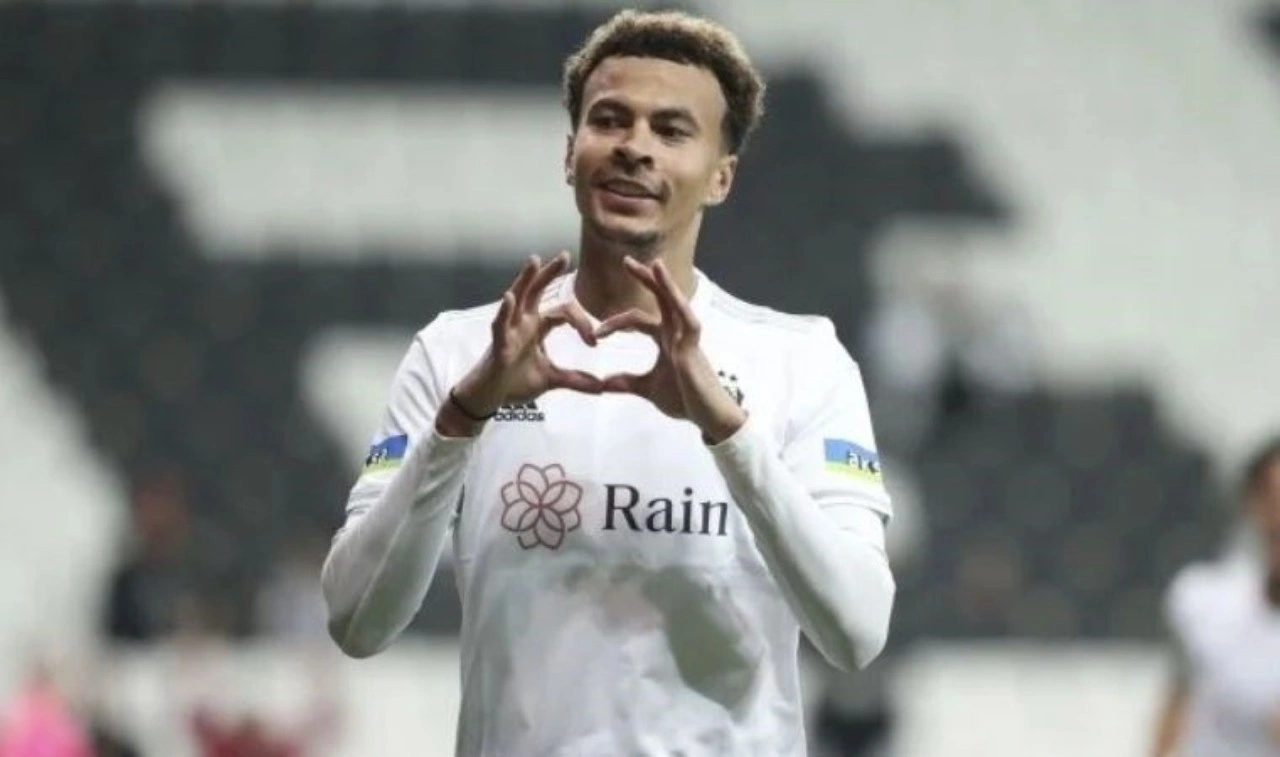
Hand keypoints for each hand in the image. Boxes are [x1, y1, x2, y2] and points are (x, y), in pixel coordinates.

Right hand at [439, 253, 599, 435]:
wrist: (490, 398)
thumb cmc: (515, 383)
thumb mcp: (551, 380)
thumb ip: (576, 380)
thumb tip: (602, 387)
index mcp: (537, 327)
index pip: (562, 313)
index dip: (580, 323)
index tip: (594, 342)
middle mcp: (523, 323)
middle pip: (537, 291)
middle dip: (549, 273)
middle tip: (565, 255)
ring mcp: (509, 331)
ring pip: (518, 299)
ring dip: (525, 280)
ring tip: (534, 261)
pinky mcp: (498, 345)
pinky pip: (500, 325)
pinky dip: (505, 311)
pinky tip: (509, 297)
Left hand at [595, 257, 746, 443]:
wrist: (706, 416)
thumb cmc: (684, 400)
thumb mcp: (647, 389)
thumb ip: (627, 382)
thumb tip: (604, 383)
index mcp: (665, 339)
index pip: (638, 318)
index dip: (615, 322)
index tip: (595, 334)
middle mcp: (676, 332)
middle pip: (660, 298)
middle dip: (645, 278)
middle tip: (625, 261)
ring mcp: (686, 338)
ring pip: (676, 303)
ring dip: (665, 284)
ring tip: (655, 264)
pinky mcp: (694, 348)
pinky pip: (689, 322)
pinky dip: (681, 307)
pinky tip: (673, 295)